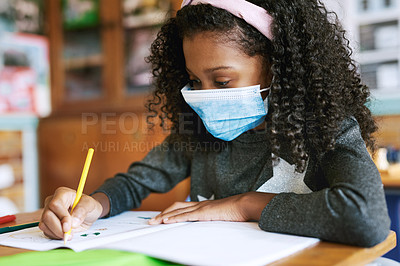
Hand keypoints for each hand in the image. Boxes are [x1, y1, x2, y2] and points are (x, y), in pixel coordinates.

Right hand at [39, 187, 103, 239]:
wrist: (87, 214)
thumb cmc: (88, 206)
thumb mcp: (90, 205)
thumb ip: (82, 210)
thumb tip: (73, 222)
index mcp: (62, 194)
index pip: (56, 204)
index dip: (62, 216)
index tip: (69, 226)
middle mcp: (52, 202)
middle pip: (47, 215)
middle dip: (58, 228)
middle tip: (69, 234)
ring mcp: (48, 212)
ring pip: (44, 224)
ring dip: (57, 233)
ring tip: (69, 234)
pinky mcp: (47, 223)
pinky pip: (46, 231)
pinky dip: (55, 236)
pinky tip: (65, 234)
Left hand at [148, 192, 275, 224]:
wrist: (244, 204)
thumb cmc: (235, 211)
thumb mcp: (220, 215)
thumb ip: (211, 218)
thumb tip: (208, 224)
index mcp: (202, 205)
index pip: (181, 207)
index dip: (169, 211)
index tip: (160, 217)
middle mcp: (199, 204)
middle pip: (175, 207)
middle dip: (162, 214)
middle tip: (151, 221)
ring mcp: (201, 207)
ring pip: (177, 211)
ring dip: (163, 217)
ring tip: (153, 222)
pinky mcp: (204, 213)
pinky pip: (185, 216)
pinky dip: (174, 218)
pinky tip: (166, 221)